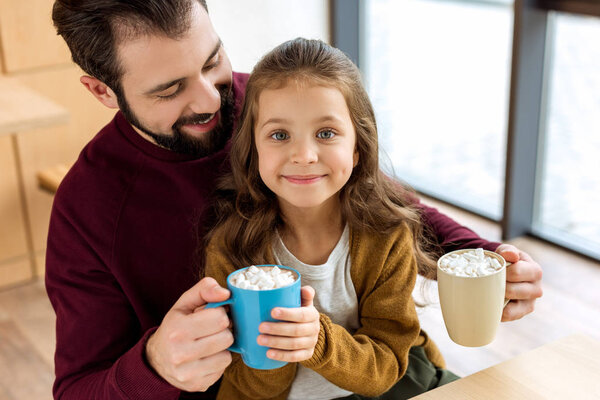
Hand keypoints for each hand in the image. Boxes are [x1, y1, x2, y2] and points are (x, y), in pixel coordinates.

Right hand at [145, 277, 233, 391]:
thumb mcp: (184, 304)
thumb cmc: (174, 327)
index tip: (211, 316)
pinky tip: (205, 357)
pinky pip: (223, 369)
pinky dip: (217, 361)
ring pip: (227, 355)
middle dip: (222, 331)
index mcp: (178, 329)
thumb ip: (204, 289)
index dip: (219, 314)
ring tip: (208, 343)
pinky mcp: (197, 385)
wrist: (156, 360)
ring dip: (221, 348)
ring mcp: (189, 372)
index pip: (220, 317)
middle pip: (226, 337)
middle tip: (210, 330)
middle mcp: (181, 353)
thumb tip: (226, 294)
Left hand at [257, 286, 319, 361]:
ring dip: (276, 342)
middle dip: (277, 329)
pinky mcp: (307, 354)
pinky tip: (269, 354)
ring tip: (260, 340)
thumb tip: (306, 289)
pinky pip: (295, 357)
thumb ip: (303, 294)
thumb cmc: (299, 311)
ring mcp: (311, 343)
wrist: (309, 330)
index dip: (288, 314)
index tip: (272, 312)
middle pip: (295, 331)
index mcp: (312, 314)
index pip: (302, 314)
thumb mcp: (303, 302)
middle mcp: (314, 329)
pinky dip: (282, 356)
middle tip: (260, 327)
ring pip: (293, 344)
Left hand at [495, 244, 542, 321]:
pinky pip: (508, 315)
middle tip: (488, 281)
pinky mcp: (521, 313)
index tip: (492, 269)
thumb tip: (510, 255)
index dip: (500, 271)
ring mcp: (530, 303)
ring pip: (511, 306)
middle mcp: (537, 289)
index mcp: (535, 271)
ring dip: (497, 298)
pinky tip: (490, 303)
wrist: (507, 272)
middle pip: (512, 290)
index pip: (515, 272)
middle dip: (497, 286)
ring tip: (489, 291)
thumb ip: (507, 251)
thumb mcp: (506, 251)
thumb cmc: (507, 261)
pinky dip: (498, 310)